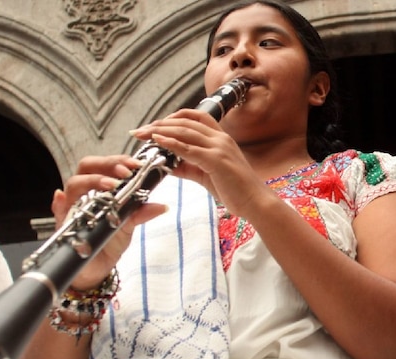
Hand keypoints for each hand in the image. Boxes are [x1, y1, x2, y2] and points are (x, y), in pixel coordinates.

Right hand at [51, 154, 167, 289]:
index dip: (118, 160)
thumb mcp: (129, 225)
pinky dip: (59, 202)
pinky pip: (57, 210)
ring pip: (73, 185)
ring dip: (92, 181)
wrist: (99, 266)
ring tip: (111, 185)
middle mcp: (83, 193)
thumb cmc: (110, 240)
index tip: (136, 164)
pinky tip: (62, 198)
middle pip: (87, 167)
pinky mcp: (63, 223)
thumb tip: (161, 206)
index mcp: (99, 187)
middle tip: (125, 173)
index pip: (105, 164)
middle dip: (106, 166)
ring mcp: (71, 207)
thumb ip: (141, 213)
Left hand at [129, 109, 273, 218]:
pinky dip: (171, 143)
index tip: (154, 126)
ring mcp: (219, 147)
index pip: (194, 118)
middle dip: (159, 124)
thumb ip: (188, 166)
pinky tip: (157, 142)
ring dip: (160, 131)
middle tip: (139, 130)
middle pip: (184, 122)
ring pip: (185, 131)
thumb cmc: (235, 190)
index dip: (171, 119)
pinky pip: (189, 148)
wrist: (256, 202)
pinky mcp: (216, 160)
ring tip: (143, 134)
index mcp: (221, 138)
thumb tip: (167, 164)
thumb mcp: (207, 174)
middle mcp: (220, 138)